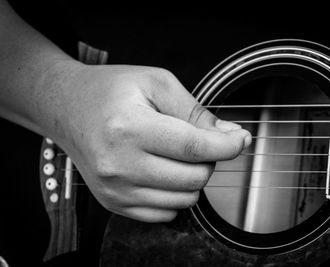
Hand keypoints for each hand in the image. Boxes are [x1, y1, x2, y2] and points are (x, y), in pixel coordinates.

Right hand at [52, 64, 250, 222]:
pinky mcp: (114, 203)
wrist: (67, 108)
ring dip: (193, 177)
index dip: (228, 146)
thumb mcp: (156, 83)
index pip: (194, 147)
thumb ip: (195, 111)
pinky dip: (175, 193)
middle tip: (198, 140)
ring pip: (185, 199)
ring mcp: (115, 190)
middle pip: (194, 177)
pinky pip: (166, 212)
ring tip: (177, 154)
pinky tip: (163, 171)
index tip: (241, 140)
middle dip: (209, 159)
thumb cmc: (111, 91)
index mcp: (129, 128)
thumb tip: (230, 136)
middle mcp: (119, 165)